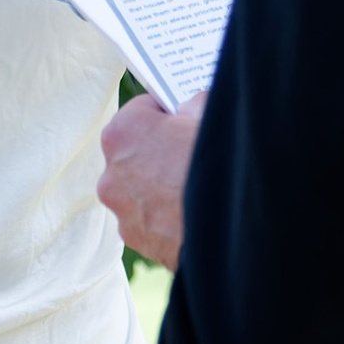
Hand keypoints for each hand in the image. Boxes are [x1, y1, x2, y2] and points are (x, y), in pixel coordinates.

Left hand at [100, 91, 202, 268]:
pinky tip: (191, 211)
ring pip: (140, 187)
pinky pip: (148, 217)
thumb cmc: (218, 167)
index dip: (168, 113)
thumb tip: (191, 107)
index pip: (142, 110)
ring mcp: (121, 210)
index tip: (185, 120)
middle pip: (137, 151)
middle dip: (161, 151)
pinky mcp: (135, 238)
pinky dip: (164, 214)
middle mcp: (111, 173)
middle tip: (192, 153)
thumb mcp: (212, 117)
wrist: (232, 227)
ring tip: (194, 187)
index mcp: (123, 133)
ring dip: (160, 185)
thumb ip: (194, 105)